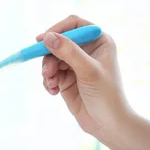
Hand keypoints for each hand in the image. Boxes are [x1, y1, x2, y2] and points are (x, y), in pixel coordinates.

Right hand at [38, 15, 131, 138]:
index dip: (56, 30)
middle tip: (47, 72)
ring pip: (51, 59)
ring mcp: (76, 65)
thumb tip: (47, 37)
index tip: (41, 40)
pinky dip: (49, 81)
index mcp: (99, 41)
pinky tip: (54, 92)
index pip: (73, 25)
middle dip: (50, 57)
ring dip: (48, 71)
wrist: (108, 124)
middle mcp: (87, 50)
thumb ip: (68, 52)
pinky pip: (50, 73)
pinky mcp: (67, 79)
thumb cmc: (106, 95)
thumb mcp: (88, 71)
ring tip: (52, 84)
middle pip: (58, 42)